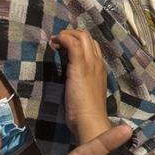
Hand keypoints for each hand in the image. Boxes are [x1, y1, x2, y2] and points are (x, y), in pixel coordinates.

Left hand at [51, 29, 109, 146]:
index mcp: (101, 69)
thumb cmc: (86, 113)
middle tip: (58, 41)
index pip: (93, 46)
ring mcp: (90, 63)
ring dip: (67, 34)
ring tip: (55, 41)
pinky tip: (54, 42)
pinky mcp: (80, 66)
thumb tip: (72, 77)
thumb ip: (81, 81)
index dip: (78, 42)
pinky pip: (73, 43)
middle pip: (89, 37)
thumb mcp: (86, 92)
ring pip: (82, 36)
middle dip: (72, 34)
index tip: (64, 47)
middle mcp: (98, 62)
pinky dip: (63, 38)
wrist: (90, 120)